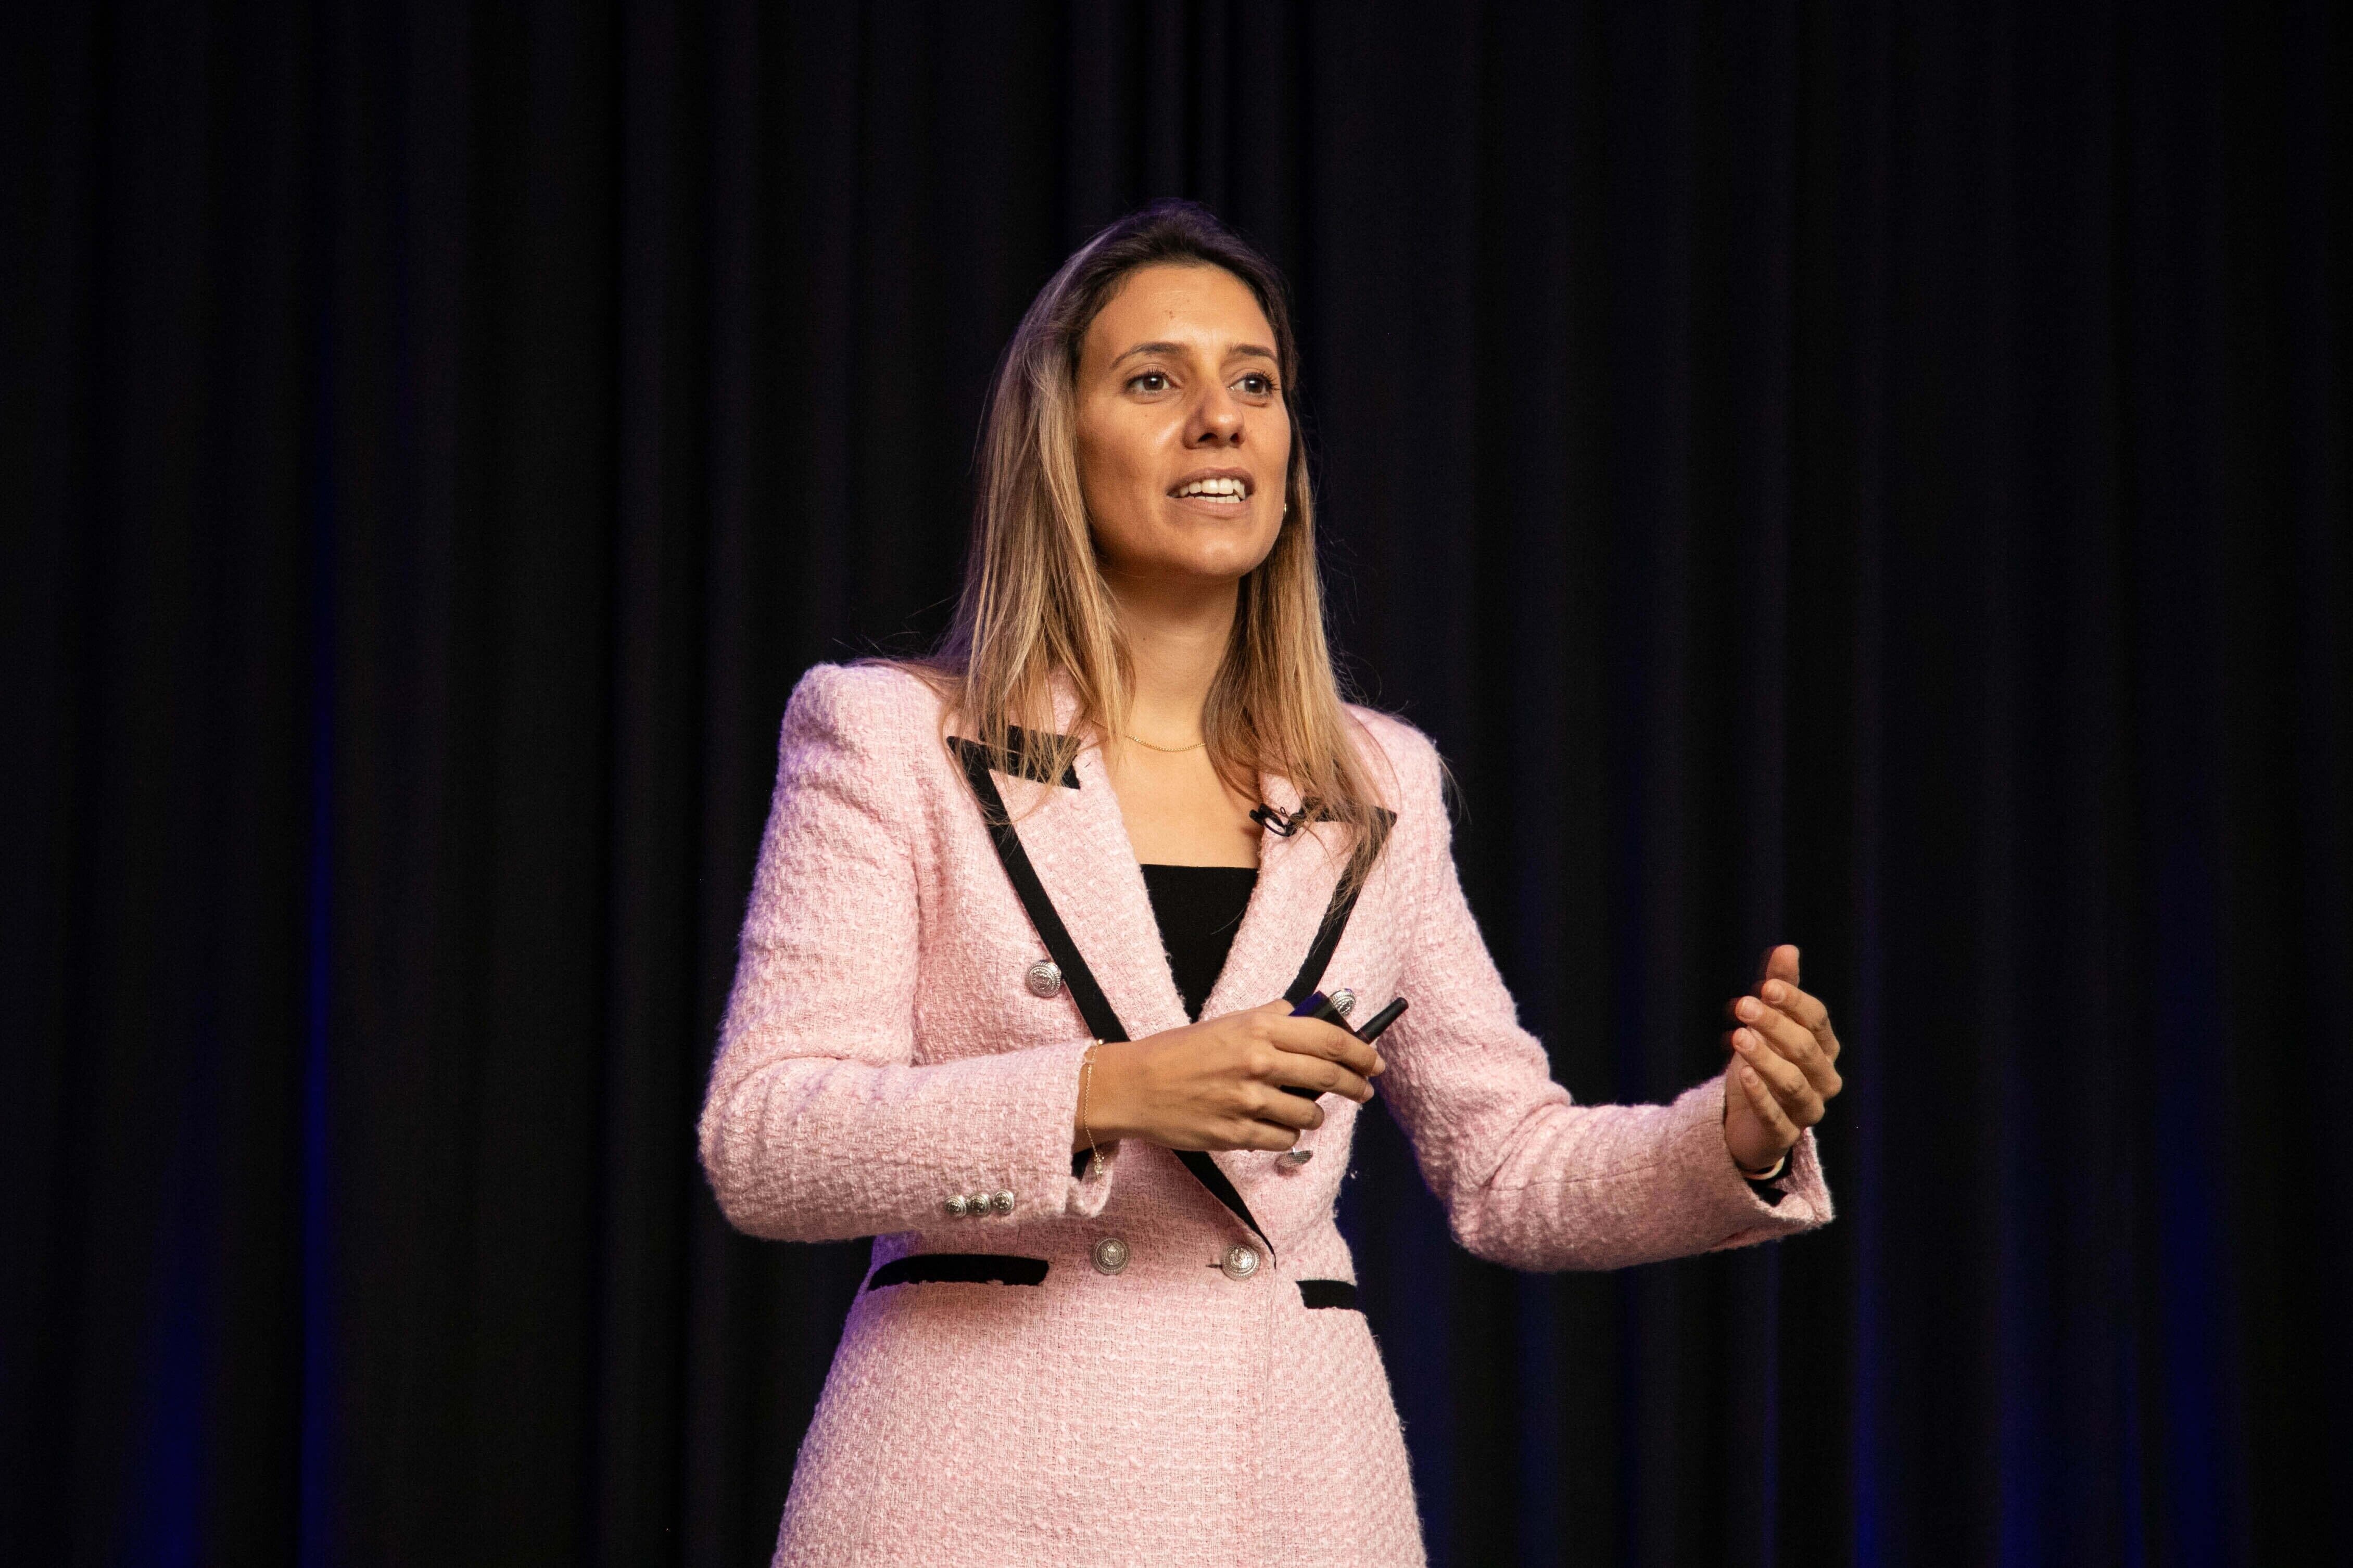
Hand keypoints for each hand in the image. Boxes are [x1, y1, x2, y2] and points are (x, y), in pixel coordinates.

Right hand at [1079, 1000, 1385, 1153]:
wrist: (1135, 1086)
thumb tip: (1310, 1015)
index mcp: (1259, 1029)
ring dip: (1315, 1114)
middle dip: (1355, 1087)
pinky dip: (1287, 1135)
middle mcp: (1258, 1062)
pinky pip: (1283, 1140)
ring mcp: (1248, 1101)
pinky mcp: (1236, 1134)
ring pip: (1310, 1114)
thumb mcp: (1227, 1022)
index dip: (1362, 1053)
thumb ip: (1271, 1018)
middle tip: (1363, 1092)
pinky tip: (1277, 1127)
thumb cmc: (1179, 1052)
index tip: (1374, 1062)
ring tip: (1305, 1111)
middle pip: (1330, 1077)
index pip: (1331, 1040)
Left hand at [1720, 944, 1844, 1172]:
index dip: (1793, 1002)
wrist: (1747, 1120)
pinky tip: (1742, 1074)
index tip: (1765, 985)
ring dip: (1765, 1058)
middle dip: (1774, 1025)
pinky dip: (1760, 1094)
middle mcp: (1823, 1079)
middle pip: (1804, 1048)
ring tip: (1739, 1036)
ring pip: (1792, 1082)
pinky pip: (1775, 1115)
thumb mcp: (1768, 1024)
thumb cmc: (1764, 1062)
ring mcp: (1807, 1109)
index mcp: (1825, 1048)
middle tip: (1743, 1005)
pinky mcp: (1784, 1135)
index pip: (1817, 1020)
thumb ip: (1779, 989)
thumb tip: (1787, 948)